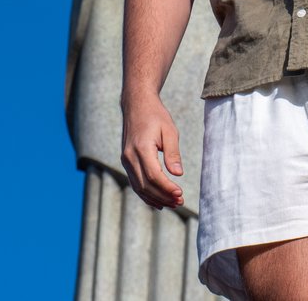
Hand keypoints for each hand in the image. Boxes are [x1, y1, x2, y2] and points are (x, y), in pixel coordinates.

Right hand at [121, 94, 185, 210]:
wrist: (137, 104)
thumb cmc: (156, 116)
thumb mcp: (169, 130)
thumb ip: (173, 153)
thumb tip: (178, 174)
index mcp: (141, 148)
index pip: (153, 176)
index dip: (167, 188)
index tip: (181, 194)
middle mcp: (130, 157)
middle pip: (145, 186)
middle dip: (163, 197)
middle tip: (180, 202)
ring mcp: (126, 160)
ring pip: (139, 188)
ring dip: (155, 198)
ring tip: (173, 204)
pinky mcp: (126, 162)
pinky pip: (135, 183)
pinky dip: (146, 194)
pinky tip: (158, 201)